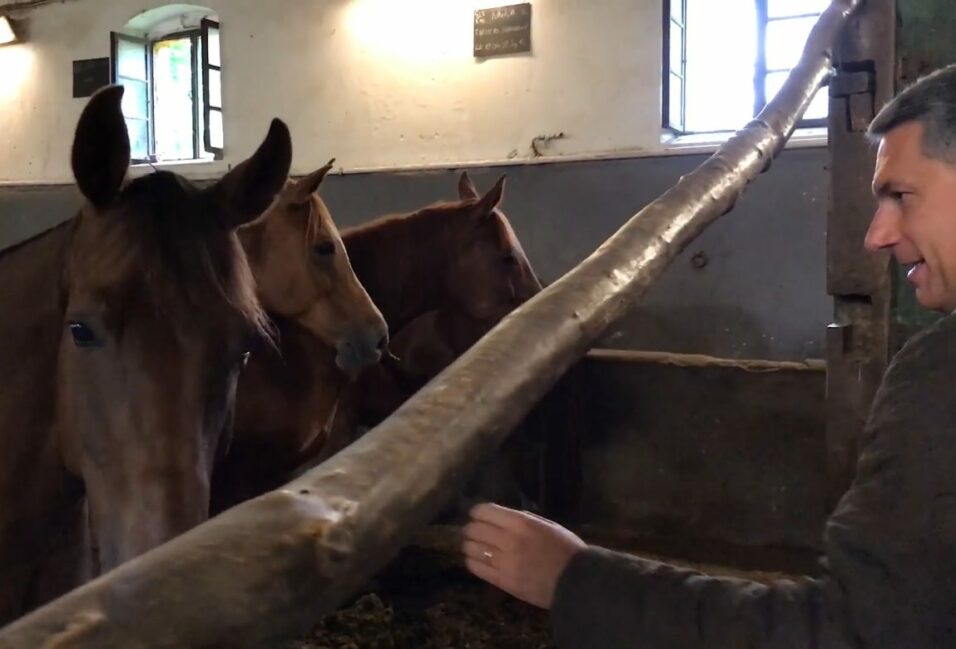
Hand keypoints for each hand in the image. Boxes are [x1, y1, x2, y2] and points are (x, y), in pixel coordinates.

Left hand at [461, 502, 585, 608]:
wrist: (576, 581)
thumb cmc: (566, 550)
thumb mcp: (548, 525)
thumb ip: (525, 519)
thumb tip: (504, 517)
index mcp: (520, 522)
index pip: (484, 511)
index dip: (477, 513)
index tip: (477, 516)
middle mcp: (508, 539)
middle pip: (474, 529)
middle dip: (471, 529)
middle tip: (473, 532)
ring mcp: (503, 561)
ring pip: (472, 548)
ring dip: (470, 545)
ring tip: (473, 546)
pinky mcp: (502, 581)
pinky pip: (477, 568)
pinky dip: (472, 562)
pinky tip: (475, 560)